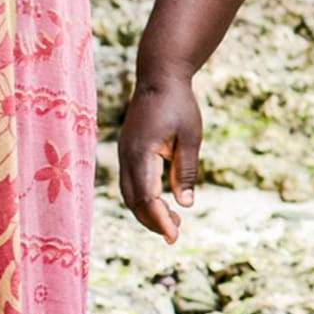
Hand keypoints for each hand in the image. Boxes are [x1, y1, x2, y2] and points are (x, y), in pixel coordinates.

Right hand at [117, 72, 202, 243]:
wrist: (159, 77)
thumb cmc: (179, 104)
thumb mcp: (191, 137)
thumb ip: (186, 170)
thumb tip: (186, 204)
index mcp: (142, 153)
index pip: (147, 197)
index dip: (159, 218)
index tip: (174, 236)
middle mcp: (126, 156)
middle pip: (134, 200)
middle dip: (152, 220)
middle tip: (175, 235)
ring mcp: (123, 153)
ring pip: (129, 193)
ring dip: (147, 210)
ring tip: (172, 221)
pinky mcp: (126, 151)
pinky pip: (130, 182)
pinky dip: (143, 197)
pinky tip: (160, 202)